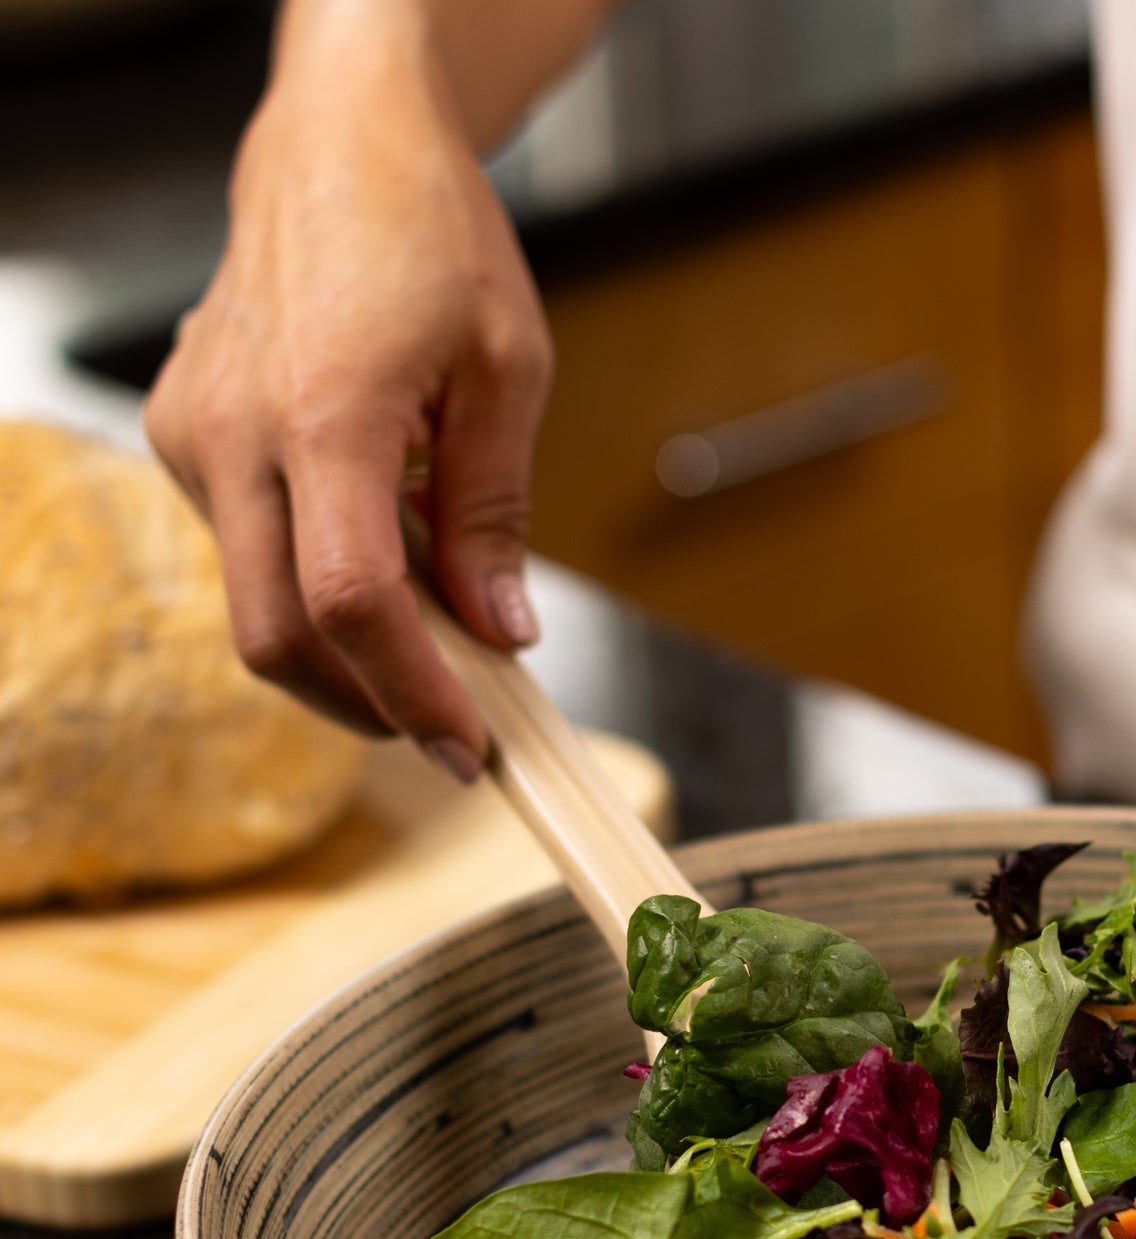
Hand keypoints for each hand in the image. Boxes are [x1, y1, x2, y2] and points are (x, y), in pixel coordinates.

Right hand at [146, 14, 553, 775]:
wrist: (337, 147)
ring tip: (435, 639)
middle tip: (454, 731)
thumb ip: (494, 513)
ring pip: (258, 608)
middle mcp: (232, 432)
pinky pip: (248, 556)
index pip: (353, 602)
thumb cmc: (429, 239)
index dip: (413, 691)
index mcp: (324, 412)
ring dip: (348, 655)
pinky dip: (316, 593)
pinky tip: (382, 562)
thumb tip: (504, 634)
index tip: (467, 745)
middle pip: (281, 636)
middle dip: (371, 705)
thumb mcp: (505, 373)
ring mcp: (192, 436)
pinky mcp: (181, 438)